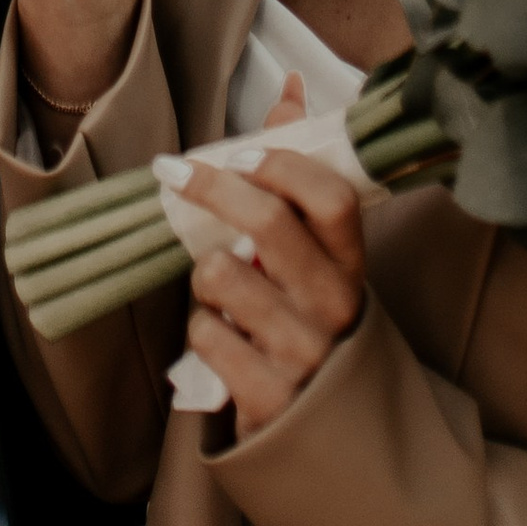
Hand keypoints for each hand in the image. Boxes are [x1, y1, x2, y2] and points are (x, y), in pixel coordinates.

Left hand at [182, 151, 365, 436]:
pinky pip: (205, 335)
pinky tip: (224, 339)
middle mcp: (334, 306)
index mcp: (351, 264)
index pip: (331, 198)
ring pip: (222, 276)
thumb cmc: (312, 321)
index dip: (281, 166)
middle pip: (269, 224)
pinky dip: (202, 330)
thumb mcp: (320, 256)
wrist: (332, 437)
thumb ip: (301, 171)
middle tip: (175, 175)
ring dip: (206, 276)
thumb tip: (292, 88)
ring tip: (222, 289)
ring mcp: (302, 353)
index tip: (237, 155)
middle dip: (213, 189)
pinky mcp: (267, 396)